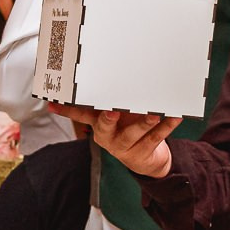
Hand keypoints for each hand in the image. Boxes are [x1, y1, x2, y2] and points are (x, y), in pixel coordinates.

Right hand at [54, 103, 176, 178]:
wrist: (146, 160)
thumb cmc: (128, 127)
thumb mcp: (114, 115)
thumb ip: (106, 98)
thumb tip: (99, 70)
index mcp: (98, 124)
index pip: (79, 115)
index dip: (66, 110)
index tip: (55, 103)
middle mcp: (107, 136)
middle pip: (104, 127)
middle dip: (107, 119)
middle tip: (112, 111)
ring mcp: (125, 147)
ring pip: (132, 135)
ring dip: (143, 124)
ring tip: (153, 114)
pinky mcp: (142, 152)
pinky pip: (154, 138)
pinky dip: (165, 127)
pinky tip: (174, 117)